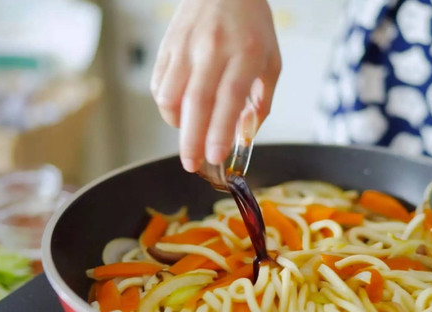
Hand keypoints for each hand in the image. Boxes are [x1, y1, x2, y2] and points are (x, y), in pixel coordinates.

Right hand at [150, 0, 280, 171]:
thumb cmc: (251, 26)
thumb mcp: (271, 60)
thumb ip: (261, 100)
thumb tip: (246, 135)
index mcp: (245, 54)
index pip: (228, 99)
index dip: (220, 131)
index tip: (215, 157)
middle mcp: (212, 49)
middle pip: (196, 102)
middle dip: (192, 140)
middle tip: (192, 164)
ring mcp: (186, 47)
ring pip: (171, 95)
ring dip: (177, 124)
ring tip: (189, 135)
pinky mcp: (168, 47)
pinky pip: (159, 85)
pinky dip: (166, 106)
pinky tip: (179, 111)